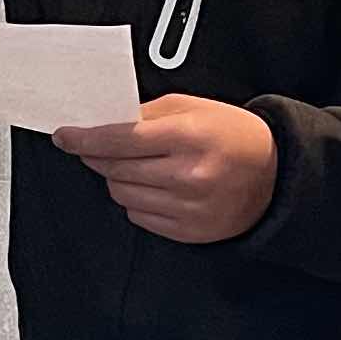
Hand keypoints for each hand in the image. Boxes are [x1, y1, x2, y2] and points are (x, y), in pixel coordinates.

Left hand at [53, 94, 278, 243]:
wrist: (275, 176)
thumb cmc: (236, 137)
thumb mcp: (194, 108)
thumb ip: (145, 113)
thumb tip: (103, 122)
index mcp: (189, 137)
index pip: (119, 139)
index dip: (84, 138)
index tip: (65, 136)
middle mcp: (188, 175)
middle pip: (114, 168)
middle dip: (97, 155)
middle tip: (98, 145)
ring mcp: (188, 207)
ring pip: (122, 194)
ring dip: (118, 178)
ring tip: (141, 165)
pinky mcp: (188, 231)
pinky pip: (139, 216)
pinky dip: (137, 200)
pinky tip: (156, 186)